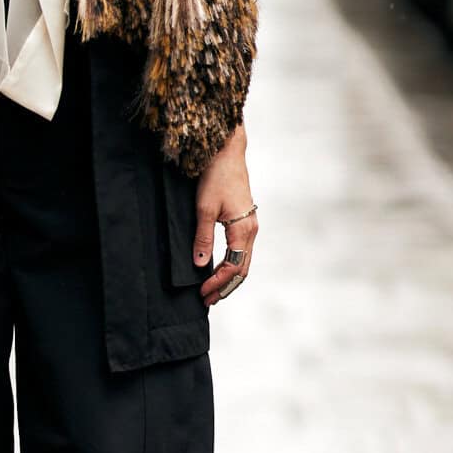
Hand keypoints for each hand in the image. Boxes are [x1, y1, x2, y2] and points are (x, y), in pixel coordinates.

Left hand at [193, 127, 256, 306]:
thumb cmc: (215, 176)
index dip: (217, 284)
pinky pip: (242, 250)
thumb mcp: (204, 208)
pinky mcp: (246, 220)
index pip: (232, 268)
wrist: (227, 152)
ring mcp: (251, 225)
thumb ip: (203, 238)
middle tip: (207, 300)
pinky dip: (232, 264)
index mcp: (244, 231)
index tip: (202, 294)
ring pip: (243, 261)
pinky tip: (220, 268)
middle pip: (242, 270)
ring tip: (213, 290)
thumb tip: (201, 265)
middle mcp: (252, 231)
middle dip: (225, 287)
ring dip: (229, 278)